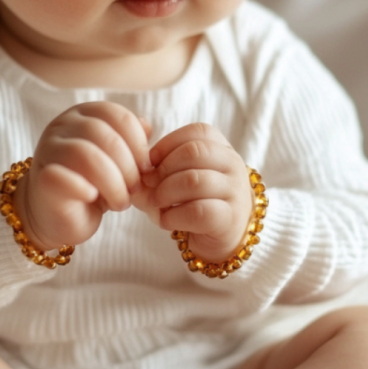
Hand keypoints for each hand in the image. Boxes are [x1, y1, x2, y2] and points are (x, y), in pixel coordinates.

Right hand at [14, 102, 151, 250]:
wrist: (58, 217)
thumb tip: (147, 127)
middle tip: (135, 190)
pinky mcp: (41, 179)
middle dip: (128, 166)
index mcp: (83, 115)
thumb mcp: (117, 161)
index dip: (138, 143)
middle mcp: (62, 126)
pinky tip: (93, 199)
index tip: (147, 168)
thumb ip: (129, 142)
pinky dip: (83, 188)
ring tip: (120, 202)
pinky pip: (61, 177)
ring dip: (112, 182)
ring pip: (85, 154)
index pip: (116, 115)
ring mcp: (48, 150)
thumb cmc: (91, 186)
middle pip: (103, 134)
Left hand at [138, 123, 253, 262]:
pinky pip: (197, 211)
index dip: (167, 145)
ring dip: (165, 193)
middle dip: (163, 169)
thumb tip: (133, 168)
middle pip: (194, 152)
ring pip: (194, 181)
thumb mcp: (173, 179)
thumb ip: (152, 170)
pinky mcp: (229, 218)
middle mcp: (233, 165)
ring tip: (156, 203)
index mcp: (221, 148)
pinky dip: (173, 216)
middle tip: (149, 184)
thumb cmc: (193, 201)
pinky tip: (166, 221)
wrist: (221, 235)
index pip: (196, 133)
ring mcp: (234, 191)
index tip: (150, 163)